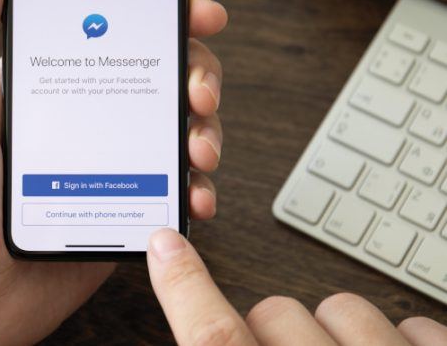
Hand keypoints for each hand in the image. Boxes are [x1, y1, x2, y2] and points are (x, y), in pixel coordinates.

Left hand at [0, 0, 227, 342]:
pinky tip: (194, 192)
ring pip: (173, 126)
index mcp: (42, 83)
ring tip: (198, 145)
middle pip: (155, 72)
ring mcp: (103, 160)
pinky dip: (194, 184)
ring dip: (203, 127)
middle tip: (198, 88)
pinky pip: (170, 185)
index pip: (106, 29)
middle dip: (194, 70)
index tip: (189, 8)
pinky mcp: (119, 205)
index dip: (155, 11)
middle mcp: (79, 115)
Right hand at [147, 229, 446, 345]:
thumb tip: (201, 326)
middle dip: (271, 334)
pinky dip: (404, 344)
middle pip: (276, 314)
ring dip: (338, 338)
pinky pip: (414, 325)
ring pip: (344, 310)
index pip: (213, 337)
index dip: (184, 286)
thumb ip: (220, 344)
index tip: (165, 244)